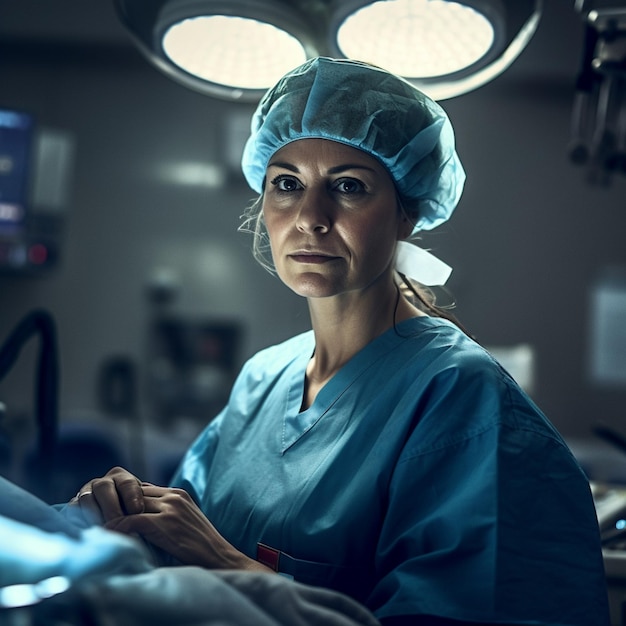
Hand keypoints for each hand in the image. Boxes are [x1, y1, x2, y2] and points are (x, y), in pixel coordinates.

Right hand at [69, 466, 143, 524]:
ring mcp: (85, 493)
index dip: (132, 496)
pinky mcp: (73, 506)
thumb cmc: (132, 516)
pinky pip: (72, 509)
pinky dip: (79, 519)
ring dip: (94, 514)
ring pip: (87, 498)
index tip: (138, 511)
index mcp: (121, 478)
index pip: (127, 483)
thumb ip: (140, 510)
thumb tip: (143, 516)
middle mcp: (102, 482)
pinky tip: (87, 530)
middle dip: (112, 507)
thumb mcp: (139, 509)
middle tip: (118, 522)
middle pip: (104, 488)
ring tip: (103, 530)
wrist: (115, 524)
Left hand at [104, 484, 269, 572]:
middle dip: (117, 505)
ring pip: (131, 504)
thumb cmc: (200, 545)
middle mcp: (174, 496)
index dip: (125, 500)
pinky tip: (109, 535)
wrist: (219, 557)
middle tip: (97, 516)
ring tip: (97, 524)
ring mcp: (170, 508)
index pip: (142, 489)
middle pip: (135, 493)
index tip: (111, 510)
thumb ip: (165, 513)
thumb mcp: (184, 520)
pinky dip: (118, 527)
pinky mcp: (165, 523)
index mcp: (178, 493)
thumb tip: (138, 518)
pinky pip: (132, 520)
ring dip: (114, 515)